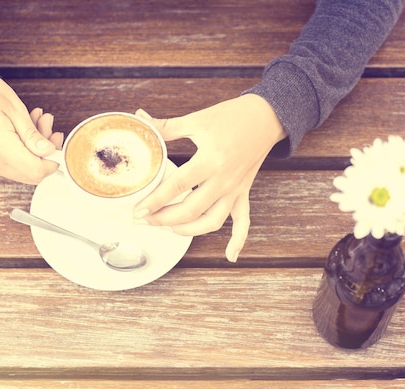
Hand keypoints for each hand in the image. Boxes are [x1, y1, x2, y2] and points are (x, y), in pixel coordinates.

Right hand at [0, 75, 63, 183]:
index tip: (57, 144)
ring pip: (23, 170)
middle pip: (31, 174)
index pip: (36, 170)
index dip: (52, 162)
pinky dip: (24, 151)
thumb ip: (33, 135)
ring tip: (38, 122)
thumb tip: (49, 152)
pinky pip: (12, 164)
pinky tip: (26, 130)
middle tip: (50, 129)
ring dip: (35, 151)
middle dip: (46, 155)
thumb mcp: (15, 109)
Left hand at [134, 94, 286, 261]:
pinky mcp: (243, 193)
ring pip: (212, 221)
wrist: (265, 117)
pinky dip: (238, 240)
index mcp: (210, 159)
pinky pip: (243, 222)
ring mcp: (234, 189)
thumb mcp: (197, 120)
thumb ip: (166, 126)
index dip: (155, 200)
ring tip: (168, 229)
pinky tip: (230, 256)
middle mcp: (223, 180)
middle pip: (190, 209)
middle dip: (164, 219)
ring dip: (189, 230)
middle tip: (145, 219)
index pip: (177, 185)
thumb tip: (140, 119)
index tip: (138, 210)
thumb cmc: (231, 116)